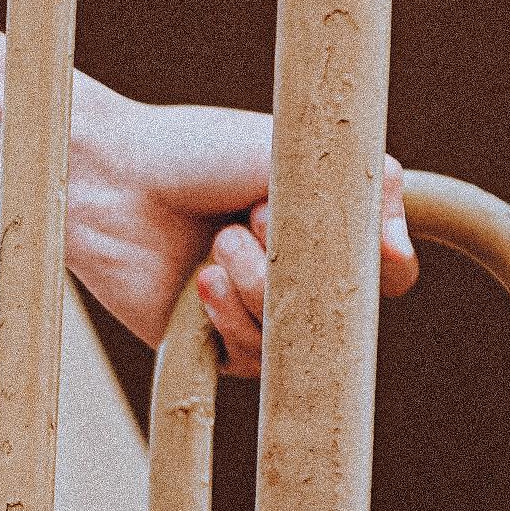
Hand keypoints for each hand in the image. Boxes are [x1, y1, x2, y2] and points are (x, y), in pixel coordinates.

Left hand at [67, 89, 415, 376]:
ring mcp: (259, 314)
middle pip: (347, 312)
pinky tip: (201, 283)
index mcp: (326, 229)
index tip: (362, 241)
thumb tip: (396, 254)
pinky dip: (230, 317)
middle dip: (304, 265)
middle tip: (254, 216)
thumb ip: (360, 192)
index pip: (391, 272)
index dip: (381, 263)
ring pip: (296, 337)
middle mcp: (298, 276)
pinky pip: (253, 359)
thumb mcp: (293, 151)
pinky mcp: (216, 347)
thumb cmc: (199, 153)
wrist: (113, 180)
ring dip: (259, 283)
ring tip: (218, 239)